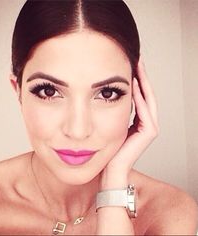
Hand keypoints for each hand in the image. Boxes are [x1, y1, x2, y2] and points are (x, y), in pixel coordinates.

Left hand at [100, 58, 158, 188]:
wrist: (108, 171)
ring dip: (142, 81)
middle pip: (143, 93)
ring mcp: (147, 127)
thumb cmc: (102, 151)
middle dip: (139, 75)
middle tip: (133, 57)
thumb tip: (97, 93)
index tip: (124, 63)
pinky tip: (133, 83)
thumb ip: (105, 112)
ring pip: (146, 98)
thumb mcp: (102, 126)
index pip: (135, 95)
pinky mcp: (148, 132)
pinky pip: (145, 109)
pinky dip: (141, 96)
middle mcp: (142, 122)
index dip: (132, 79)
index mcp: (132, 120)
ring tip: (136, 64)